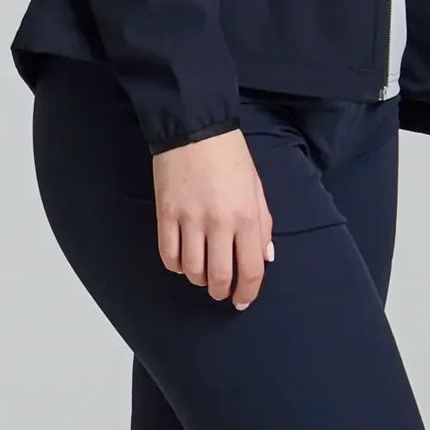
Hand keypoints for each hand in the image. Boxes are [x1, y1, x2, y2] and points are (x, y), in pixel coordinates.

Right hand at [152, 130, 274, 308]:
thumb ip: (263, 224)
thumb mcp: (256, 188)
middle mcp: (219, 223)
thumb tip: (264, 257)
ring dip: (198, 280)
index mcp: (247, 217)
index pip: (250, 269)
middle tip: (221, 291)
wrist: (195, 128)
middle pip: (219, 276)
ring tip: (202, 274)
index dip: (247, 292)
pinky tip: (182, 260)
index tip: (242, 301)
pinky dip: (175, 265)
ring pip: (192, 270)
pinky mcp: (166, 214)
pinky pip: (168, 255)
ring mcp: (190, 219)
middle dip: (221, 292)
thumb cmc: (231, 157)